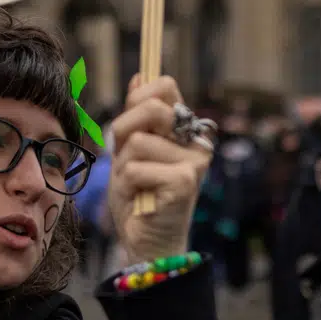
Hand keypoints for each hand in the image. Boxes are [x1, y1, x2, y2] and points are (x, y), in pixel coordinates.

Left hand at [106, 75, 212, 265]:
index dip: (137, 99)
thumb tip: (139, 76)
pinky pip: (136, 168)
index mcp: (186, 128)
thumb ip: (136, 117)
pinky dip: (127, 185)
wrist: (147, 242)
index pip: (164, 85)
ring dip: (124, 166)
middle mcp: (196, 141)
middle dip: (124, 131)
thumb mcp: (130, 150)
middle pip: (151, 107)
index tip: (130, 127)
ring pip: (137, 142)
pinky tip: (140, 199)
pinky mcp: (185, 182)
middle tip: (126, 159)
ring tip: (136, 185)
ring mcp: (194, 161)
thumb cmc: (139, 196)